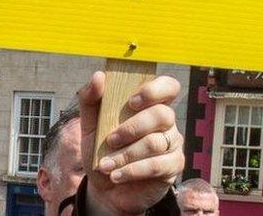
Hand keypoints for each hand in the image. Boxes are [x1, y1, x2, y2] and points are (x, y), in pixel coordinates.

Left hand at [79, 73, 183, 215]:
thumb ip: (91, 100)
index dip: (155, 90)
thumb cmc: (101, 149)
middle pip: (162, 114)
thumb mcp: (89, 125)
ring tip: (105, 164)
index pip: (168, 86)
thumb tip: (99, 76)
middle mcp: (166, 121)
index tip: (132, 101)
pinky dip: (132, 170)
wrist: (104, 187)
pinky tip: (116, 176)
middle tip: (110, 139)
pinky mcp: (173, 166)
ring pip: (155, 142)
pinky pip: (157, 165)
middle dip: (132, 128)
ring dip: (126, 154)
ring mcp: (172, 143)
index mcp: (149, 104)